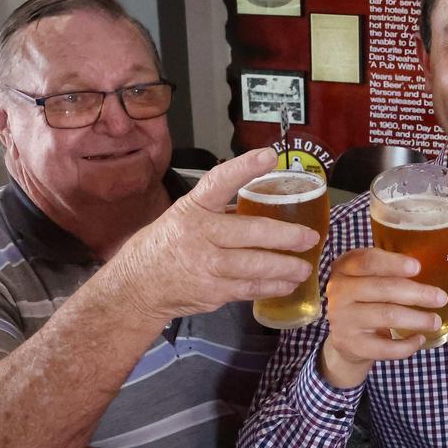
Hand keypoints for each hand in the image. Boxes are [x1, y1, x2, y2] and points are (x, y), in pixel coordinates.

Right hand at [104, 148, 320, 323]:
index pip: (220, 182)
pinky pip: (250, 288)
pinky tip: (287, 283)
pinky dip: (273, 286)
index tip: (270, 156)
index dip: (245, 168)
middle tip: (310, 237)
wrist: (137, 288)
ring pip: (256, 265)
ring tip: (305, 266)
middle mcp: (200, 234)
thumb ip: (220, 210)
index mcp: (193, 208)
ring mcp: (207, 265)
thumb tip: (263, 203)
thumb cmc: (166, 245)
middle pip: (252, 231)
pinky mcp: (212, 291)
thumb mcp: (184, 216)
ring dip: (286, 267)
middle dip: (287, 236)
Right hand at [319, 248, 447, 388]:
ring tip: (436, 320)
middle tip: (441, 298)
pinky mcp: (351, 345)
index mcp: (344, 268)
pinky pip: (384, 347)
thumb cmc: (365, 298)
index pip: (367, 261)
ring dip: (417, 318)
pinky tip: (420, 339)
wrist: (344, 336)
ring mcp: (343, 320)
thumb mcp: (368, 277)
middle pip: (383, 289)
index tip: (418, 267)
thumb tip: (430, 266)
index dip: (393, 263)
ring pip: (387, 316)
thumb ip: (389, 269)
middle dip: (417, 293)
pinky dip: (407, 345)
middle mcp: (339, 292)